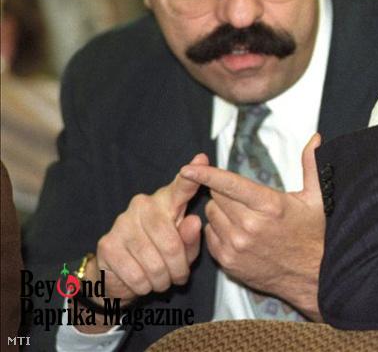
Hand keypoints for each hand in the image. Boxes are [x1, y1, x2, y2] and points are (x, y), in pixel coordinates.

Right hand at [95, 153, 206, 305]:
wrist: (120, 275)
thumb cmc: (161, 256)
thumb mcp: (185, 248)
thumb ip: (191, 236)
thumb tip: (194, 221)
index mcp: (166, 201)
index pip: (181, 187)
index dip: (192, 177)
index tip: (201, 160)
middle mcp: (143, 205)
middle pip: (171, 243)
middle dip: (179, 268)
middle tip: (179, 276)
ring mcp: (122, 223)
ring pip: (154, 263)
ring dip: (163, 280)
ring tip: (163, 280)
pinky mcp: (108, 244)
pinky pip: (136, 275)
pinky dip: (144, 286)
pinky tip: (144, 282)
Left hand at [179, 134, 324, 320]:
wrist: (312, 274)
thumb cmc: (313, 234)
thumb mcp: (318, 197)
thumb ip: (312, 164)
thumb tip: (316, 138)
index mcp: (269, 206)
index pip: (229, 184)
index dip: (206, 174)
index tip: (188, 168)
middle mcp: (249, 226)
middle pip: (216, 196)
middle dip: (225, 192)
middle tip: (245, 198)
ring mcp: (237, 246)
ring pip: (211, 215)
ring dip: (221, 210)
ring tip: (243, 215)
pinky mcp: (229, 261)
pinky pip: (209, 235)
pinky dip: (218, 229)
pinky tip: (236, 231)